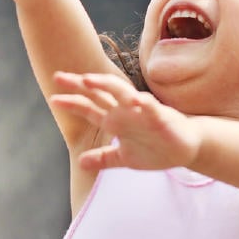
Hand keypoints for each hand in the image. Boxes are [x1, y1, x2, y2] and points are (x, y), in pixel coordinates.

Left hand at [50, 72, 201, 170]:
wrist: (186, 149)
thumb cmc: (155, 149)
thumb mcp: (124, 158)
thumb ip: (104, 157)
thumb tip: (80, 162)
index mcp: (115, 120)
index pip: (89, 108)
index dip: (72, 103)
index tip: (53, 98)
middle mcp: (125, 111)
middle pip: (99, 93)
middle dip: (79, 84)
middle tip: (58, 77)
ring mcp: (141, 112)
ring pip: (121, 93)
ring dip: (105, 85)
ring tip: (88, 79)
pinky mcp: (160, 117)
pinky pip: (151, 107)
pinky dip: (143, 103)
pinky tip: (135, 99)